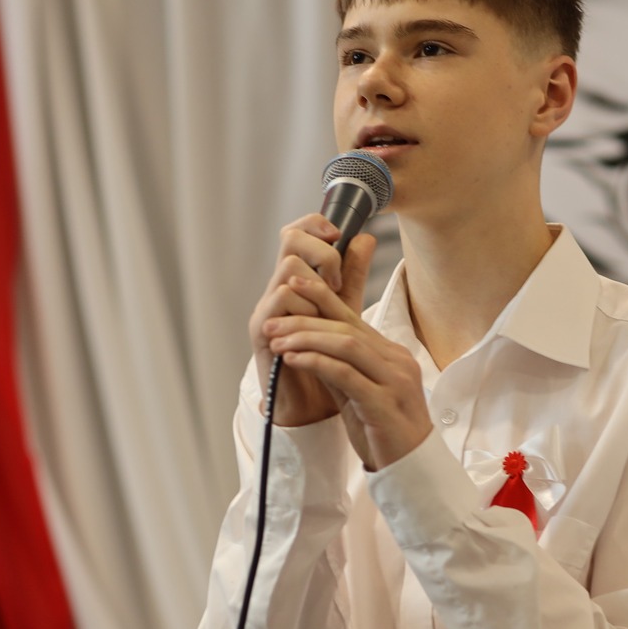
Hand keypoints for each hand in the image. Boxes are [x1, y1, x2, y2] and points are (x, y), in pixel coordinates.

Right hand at [249, 215, 378, 426]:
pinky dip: (305, 311)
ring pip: (289, 269)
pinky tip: (316, 330)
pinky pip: (281, 301)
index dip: (314, 224)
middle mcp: (276, 288)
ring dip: (317, 289)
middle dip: (323, 255)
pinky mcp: (261, 329)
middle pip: (290, 240)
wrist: (311, 404)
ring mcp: (266, 307)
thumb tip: (366, 237)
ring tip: (327, 316)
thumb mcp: (345, 310)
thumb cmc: (324, 356)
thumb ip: (353, 276)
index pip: (295, 232)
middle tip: (339, 284)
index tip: (338, 237)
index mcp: (296, 281)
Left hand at [263, 267, 430, 470]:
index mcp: (392, 355)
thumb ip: (339, 369)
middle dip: (305, 321)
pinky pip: (347, 374)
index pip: (353, 318)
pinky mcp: (385, 404)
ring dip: (307, 339)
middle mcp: (397, 361)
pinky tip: (294, 359)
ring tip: (277, 341)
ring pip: (347, 345)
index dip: (322, 298)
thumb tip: (306, 346)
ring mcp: (395, 381)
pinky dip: (317, 362)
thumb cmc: (383, 433)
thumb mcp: (358, 394)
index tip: (293, 284)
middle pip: (347, 328)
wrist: (411, 470)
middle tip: (271, 322)